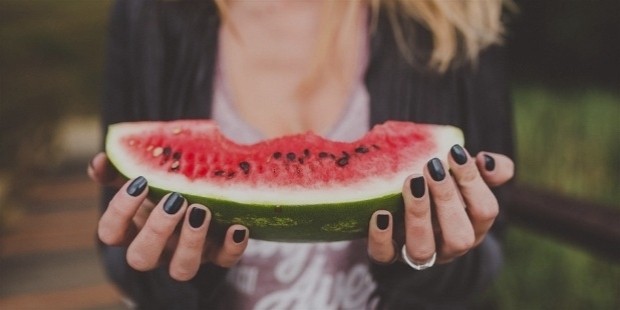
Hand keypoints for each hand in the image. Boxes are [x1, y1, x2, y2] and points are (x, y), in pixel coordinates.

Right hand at [88, 152, 248, 280]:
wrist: (207, 192)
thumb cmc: (166, 186)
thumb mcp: (145, 176)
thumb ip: (119, 169)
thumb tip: (99, 160)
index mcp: (133, 230)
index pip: (110, 233)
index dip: (120, 211)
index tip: (140, 182)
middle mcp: (158, 250)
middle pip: (142, 258)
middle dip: (157, 229)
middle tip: (175, 200)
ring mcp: (188, 256)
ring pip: (182, 269)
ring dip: (191, 241)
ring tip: (202, 210)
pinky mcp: (219, 255)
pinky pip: (225, 262)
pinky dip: (232, 247)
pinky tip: (238, 226)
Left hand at [367, 145, 513, 265]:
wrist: (407, 209)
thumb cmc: (444, 188)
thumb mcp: (467, 177)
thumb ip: (491, 168)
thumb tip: (487, 160)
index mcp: (473, 226)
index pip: (485, 211)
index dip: (473, 182)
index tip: (454, 152)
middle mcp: (449, 246)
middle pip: (459, 237)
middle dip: (447, 200)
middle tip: (432, 167)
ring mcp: (418, 254)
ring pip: (422, 250)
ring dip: (418, 215)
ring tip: (412, 182)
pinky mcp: (387, 254)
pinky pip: (384, 255)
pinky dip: (381, 237)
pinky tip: (381, 213)